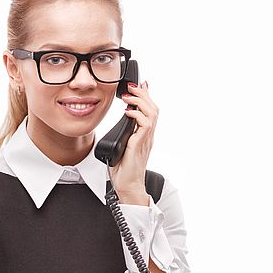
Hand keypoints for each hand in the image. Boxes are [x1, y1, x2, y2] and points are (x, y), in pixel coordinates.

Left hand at [109, 80, 158, 202]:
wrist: (127, 187)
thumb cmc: (123, 171)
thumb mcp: (122, 147)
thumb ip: (124, 134)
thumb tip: (119, 124)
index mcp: (144, 136)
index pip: (149, 112)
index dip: (147, 96)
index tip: (142, 84)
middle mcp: (147, 137)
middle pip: (153, 109)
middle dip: (143, 94)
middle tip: (132, 86)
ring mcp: (145, 141)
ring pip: (152, 114)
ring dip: (141, 101)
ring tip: (129, 96)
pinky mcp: (139, 145)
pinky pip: (145, 126)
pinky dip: (137, 115)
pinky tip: (128, 112)